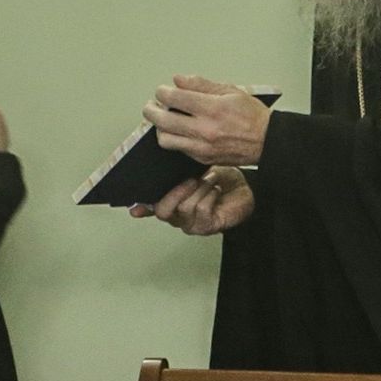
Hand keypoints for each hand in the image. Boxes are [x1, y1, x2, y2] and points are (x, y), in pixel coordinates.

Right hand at [129, 166, 253, 235]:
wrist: (246, 189)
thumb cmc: (221, 180)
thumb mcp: (196, 169)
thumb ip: (178, 169)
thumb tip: (164, 154)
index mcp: (171, 202)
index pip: (150, 207)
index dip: (141, 207)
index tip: (134, 208)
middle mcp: (178, 216)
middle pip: (162, 211)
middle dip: (176, 192)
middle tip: (190, 179)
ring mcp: (191, 223)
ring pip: (184, 207)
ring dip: (199, 188)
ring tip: (209, 180)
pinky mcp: (206, 227)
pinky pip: (201, 209)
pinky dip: (210, 195)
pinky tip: (216, 189)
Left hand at [142, 74, 270, 166]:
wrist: (267, 141)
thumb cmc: (252, 115)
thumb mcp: (230, 90)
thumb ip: (201, 85)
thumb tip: (178, 80)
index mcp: (212, 108)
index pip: (174, 98)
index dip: (162, 92)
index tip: (162, 91)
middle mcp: (205, 129)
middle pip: (162, 120)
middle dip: (151, 110)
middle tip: (152, 105)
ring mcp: (202, 146)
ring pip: (165, 139)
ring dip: (160, 128)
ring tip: (163, 120)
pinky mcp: (202, 158)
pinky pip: (178, 149)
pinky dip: (174, 139)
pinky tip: (178, 130)